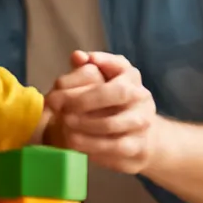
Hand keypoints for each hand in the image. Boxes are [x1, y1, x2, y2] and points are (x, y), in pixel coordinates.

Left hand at [45, 50, 160, 173]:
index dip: (105, 61)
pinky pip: (113, 147)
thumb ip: (86, 70)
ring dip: (84, 124)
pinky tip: (74, 141)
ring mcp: (141, 121)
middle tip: (61, 107)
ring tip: (64, 125)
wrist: (138, 136)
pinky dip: (91, 144)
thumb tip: (77, 56)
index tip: (86, 62)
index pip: (120, 64)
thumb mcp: (98, 85)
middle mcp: (140, 96)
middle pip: (118, 92)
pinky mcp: (137, 146)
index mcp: (130, 77)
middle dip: (85, 98)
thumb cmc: (109, 105)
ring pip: (113, 123)